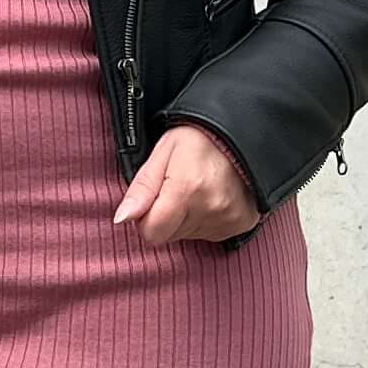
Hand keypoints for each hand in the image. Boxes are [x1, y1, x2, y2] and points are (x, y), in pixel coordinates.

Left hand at [113, 122, 259, 245]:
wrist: (245, 132)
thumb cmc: (200, 137)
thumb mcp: (164, 151)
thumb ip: (142, 187)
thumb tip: (122, 218)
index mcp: (186, 188)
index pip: (152, 232)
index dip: (145, 218)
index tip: (153, 198)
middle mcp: (210, 208)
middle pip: (169, 235)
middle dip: (166, 216)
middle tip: (177, 187)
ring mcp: (229, 218)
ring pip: (188, 235)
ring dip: (187, 217)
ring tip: (198, 188)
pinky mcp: (242, 223)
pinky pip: (210, 234)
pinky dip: (206, 219)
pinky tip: (212, 196)